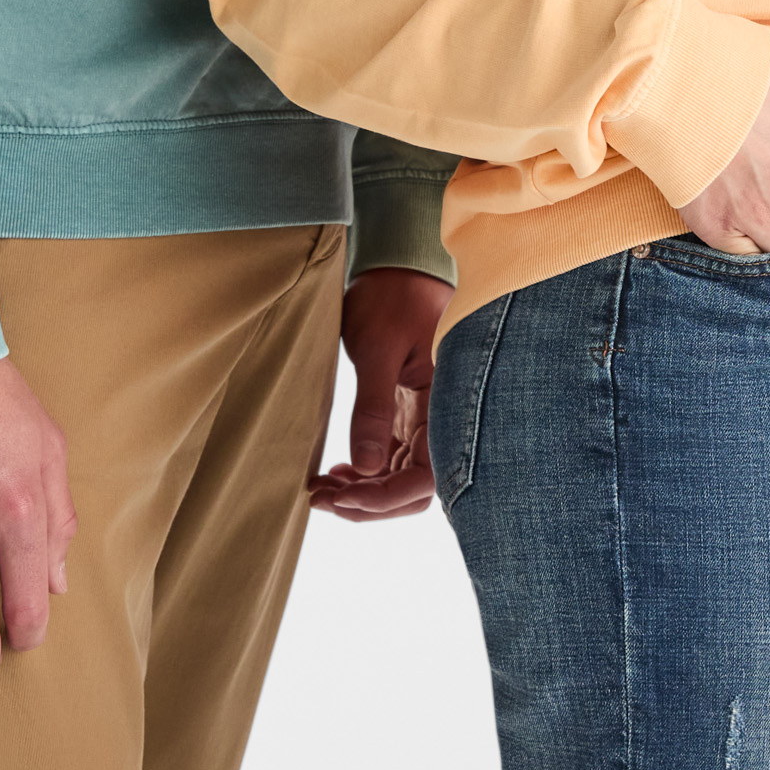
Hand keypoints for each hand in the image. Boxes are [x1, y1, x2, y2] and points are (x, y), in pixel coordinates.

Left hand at [308, 267, 452, 522]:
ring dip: (364, 493)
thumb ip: (373, 409)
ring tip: (323, 490)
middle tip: (323, 499)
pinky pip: (392, 457)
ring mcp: (424, 417)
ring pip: (400, 478)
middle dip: (369, 504)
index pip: (426, 477)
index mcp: (446, 402)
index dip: (385, 498)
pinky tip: (340, 471)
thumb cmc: (391, 297)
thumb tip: (367, 468)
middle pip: (413, 489)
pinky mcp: (408, 411)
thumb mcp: (377, 349)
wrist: (396, 265)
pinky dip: (366, 472)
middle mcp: (441, 418)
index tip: (343, 497)